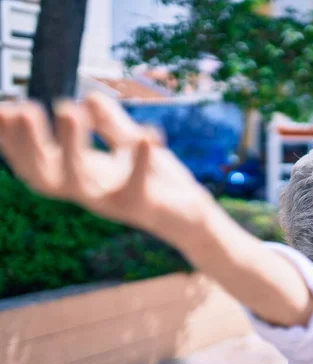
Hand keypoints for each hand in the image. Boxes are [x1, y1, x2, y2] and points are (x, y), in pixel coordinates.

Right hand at [0, 93, 211, 245]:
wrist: (191, 216)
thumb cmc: (157, 182)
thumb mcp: (131, 147)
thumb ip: (112, 125)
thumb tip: (88, 96)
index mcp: (83, 177)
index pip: (38, 162)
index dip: (14, 142)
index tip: (1, 110)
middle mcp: (91, 193)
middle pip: (46, 175)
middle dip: (29, 145)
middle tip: (22, 108)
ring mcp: (114, 203)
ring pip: (81, 182)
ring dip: (71, 147)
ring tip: (69, 109)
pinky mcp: (144, 207)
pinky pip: (137, 187)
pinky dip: (139, 162)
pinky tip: (145, 134)